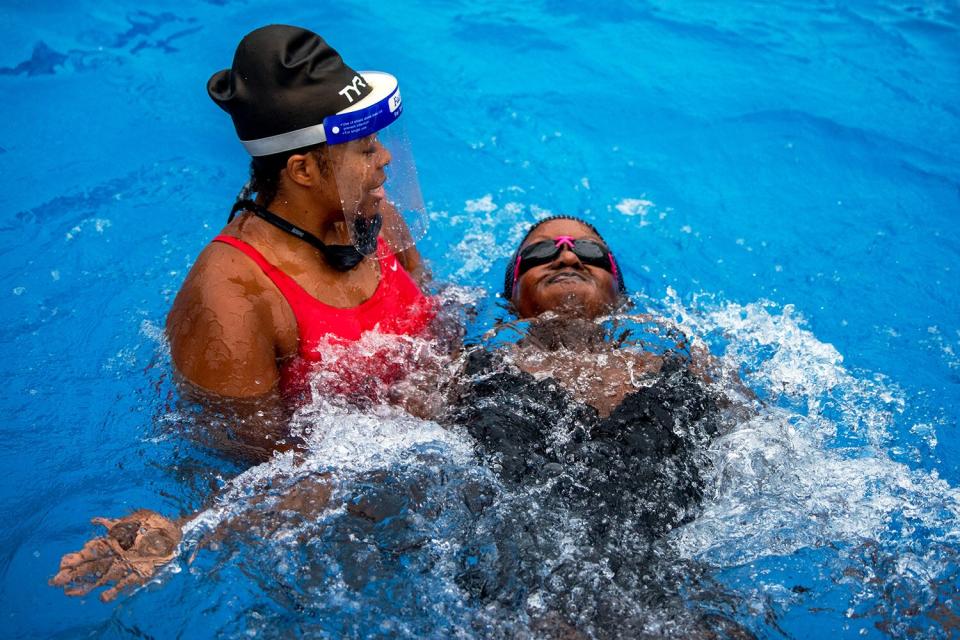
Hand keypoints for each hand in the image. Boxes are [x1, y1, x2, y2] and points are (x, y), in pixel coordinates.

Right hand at [50, 510, 181, 601]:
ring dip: (86, 586)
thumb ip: (116, 523)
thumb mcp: (135, 519)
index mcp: (114, 542)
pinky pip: (125, 585)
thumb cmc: (155, 524)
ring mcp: (127, 567)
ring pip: (102, 578)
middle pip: (91, 566)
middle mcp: (117, 556)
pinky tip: (102, 597)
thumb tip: (94, 521)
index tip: (62, 562)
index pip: (91, 551)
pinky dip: (113, 591)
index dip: (76, 557)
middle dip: (73, 573)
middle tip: (55, 580)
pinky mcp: (141, 575)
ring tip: (70, 593)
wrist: (178, 533)